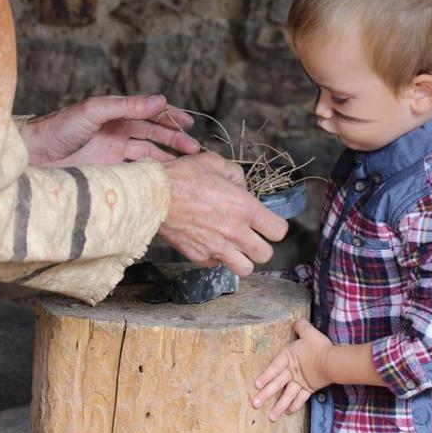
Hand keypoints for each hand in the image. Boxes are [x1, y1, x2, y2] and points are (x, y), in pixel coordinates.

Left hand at [21, 95, 199, 167]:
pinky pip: (135, 168)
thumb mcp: (94, 111)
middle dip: (174, 137)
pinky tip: (164, 175)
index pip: (149, 111)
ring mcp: (112, 150)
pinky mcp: (107, 169)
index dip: (170, 116)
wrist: (33, 156)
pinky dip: (151, 170)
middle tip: (193, 147)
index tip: (188, 123)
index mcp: (115, 112)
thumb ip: (127, 106)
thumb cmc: (58, 128)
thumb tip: (160, 100)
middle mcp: (116, 129)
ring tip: (186, 162)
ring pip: (148, 150)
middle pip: (153, 131)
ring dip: (167, 154)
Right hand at [157, 152, 287, 275]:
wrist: (153, 196)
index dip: (274, 226)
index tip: (265, 221)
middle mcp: (235, 232)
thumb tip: (242, 189)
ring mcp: (216, 248)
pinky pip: (217, 265)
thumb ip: (237, 176)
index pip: (278, 231)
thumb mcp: (216, 163)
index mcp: (245, 208)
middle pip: (265, 255)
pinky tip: (210, 242)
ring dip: (242, 258)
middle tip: (250, 235)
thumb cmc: (183, 176)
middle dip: (261, 245)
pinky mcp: (198, 257)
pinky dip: (217, 257)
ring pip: (245, 269)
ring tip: (234, 246)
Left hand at [252, 319, 331, 420]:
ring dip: (279, 406)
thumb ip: (301, 326)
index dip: (265, 375)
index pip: (274, 367)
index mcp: (289, 357)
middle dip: (265, 395)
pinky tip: (288, 412)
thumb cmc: (319, 346)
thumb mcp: (309, 332)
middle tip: (254, 404)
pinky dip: (295, 405)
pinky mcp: (309, 389)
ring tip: (270, 417)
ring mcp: (300, 382)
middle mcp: (292, 372)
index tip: (257, 385)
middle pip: (277, 384)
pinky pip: (301, 399)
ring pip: (287, 395)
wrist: (333, 361)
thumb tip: (297, 322)